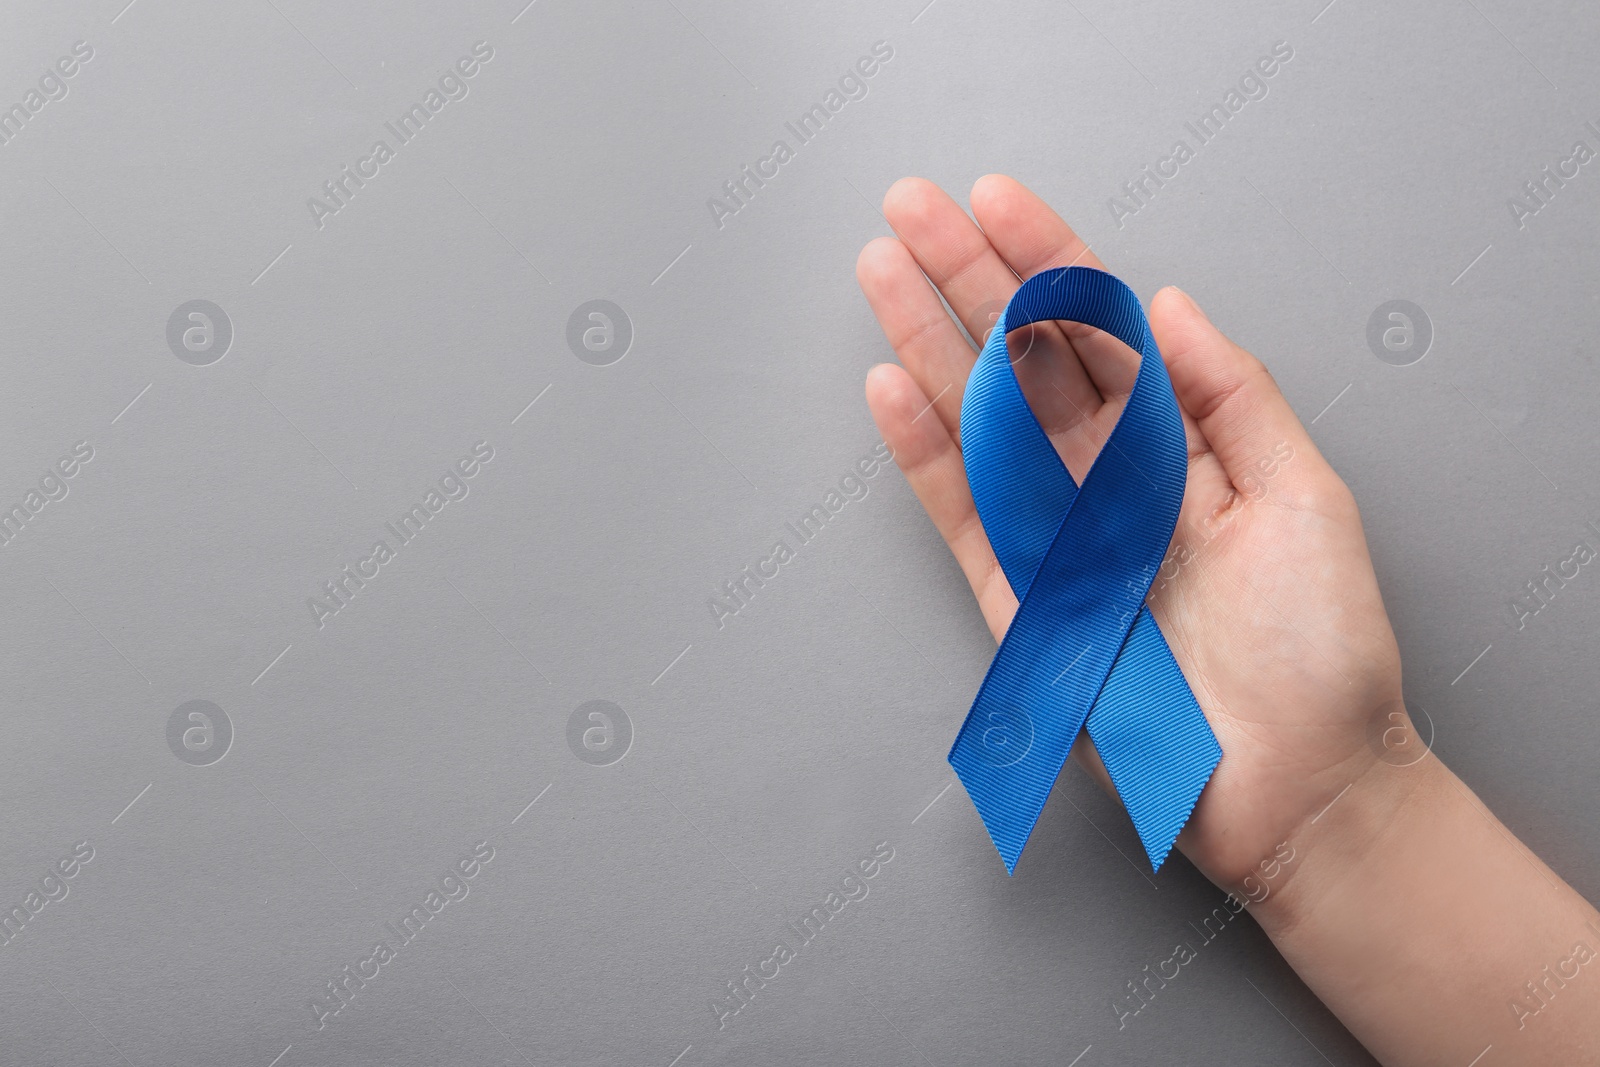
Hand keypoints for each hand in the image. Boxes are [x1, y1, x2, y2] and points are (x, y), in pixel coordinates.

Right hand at [855, 174, 1403, 889]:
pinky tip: (892, 390)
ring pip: (981, 424)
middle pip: (1025, 361)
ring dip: (927, 346)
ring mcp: (1062, 540)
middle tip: (909, 209)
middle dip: (967, 281)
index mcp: (1183, 448)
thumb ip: (1232, 396)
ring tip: (880, 273)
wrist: (1299, 788)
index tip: (997, 201)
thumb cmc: (1323, 654)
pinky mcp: (1024, 605)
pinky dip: (926, 454)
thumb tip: (1167, 305)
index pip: (1103, 334)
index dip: (1048, 263)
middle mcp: (1113, 484)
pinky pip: (966, 516)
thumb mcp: (1307, 498)